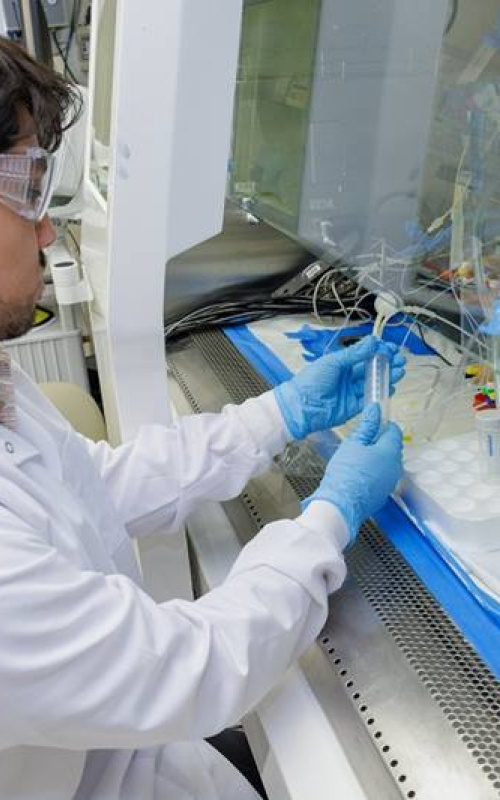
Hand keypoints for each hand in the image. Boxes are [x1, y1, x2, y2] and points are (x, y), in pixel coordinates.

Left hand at [274, 335, 405, 439]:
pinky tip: (391, 386)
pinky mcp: (353, 407)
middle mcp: (347, 377)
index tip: (391, 348)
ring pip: (373, 382)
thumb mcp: (333, 362)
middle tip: (401, 359)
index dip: (378, 351)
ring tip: (400, 370)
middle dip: (387, 363)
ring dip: (387, 376)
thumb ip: (354, 353)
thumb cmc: (311, 381)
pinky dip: (381, 393)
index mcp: (341, 363)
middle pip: (371, 368)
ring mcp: (351, 392)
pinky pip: (370, 399)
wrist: (300, 407)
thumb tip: (373, 340)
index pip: (364, 355)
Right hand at [304, 404, 402, 543]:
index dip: (384, 425)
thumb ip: (367, 426)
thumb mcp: (353, 444)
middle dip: (379, 442)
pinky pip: (382, 477)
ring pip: (387, 463)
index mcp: (390, 451)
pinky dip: (374, 473)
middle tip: (360, 442)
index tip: (372, 424)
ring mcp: (390, 482)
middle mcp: (395, 467)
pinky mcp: (383, 494)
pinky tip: (358, 474)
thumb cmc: (345, 473)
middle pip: (392, 447)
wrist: (340, 504)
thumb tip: (375, 411)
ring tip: (356, 459)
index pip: (394, 431)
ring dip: (376, 458)